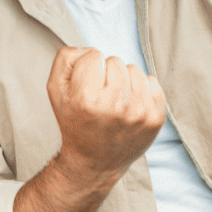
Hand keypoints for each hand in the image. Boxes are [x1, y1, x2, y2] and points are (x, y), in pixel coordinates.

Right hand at [46, 47, 165, 180]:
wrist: (95, 161)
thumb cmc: (74, 120)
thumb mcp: (55, 90)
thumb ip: (65, 59)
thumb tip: (89, 49)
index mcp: (86, 99)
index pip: (93, 55)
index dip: (87, 68)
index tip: (85, 87)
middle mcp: (114, 106)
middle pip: (115, 60)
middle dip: (106, 73)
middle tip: (100, 97)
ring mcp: (139, 113)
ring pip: (134, 69)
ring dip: (124, 80)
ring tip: (115, 101)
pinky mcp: (156, 118)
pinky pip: (151, 81)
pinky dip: (140, 89)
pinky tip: (130, 106)